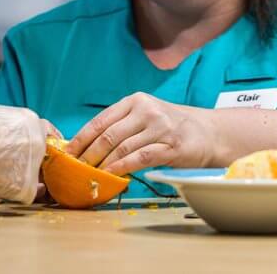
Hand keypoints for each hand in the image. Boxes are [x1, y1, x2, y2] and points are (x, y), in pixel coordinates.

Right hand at [0, 104, 46, 203]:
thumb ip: (12, 124)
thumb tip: (14, 130)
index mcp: (31, 122)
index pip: (47, 132)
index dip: (43, 141)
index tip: (43, 148)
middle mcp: (38, 144)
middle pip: (43, 154)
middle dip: (34, 160)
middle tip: (17, 164)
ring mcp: (33, 167)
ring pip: (35, 175)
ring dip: (26, 177)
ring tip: (5, 175)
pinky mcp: (25, 189)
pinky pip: (26, 192)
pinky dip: (16, 192)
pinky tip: (1, 186)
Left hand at [66, 92, 212, 175]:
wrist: (208, 132)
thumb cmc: (170, 126)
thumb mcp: (145, 115)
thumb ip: (121, 125)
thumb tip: (87, 145)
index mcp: (135, 101)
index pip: (100, 120)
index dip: (81, 138)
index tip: (68, 152)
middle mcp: (146, 110)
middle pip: (108, 135)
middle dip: (88, 154)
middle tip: (76, 168)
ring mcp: (160, 128)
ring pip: (122, 148)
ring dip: (103, 164)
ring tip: (91, 175)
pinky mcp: (171, 146)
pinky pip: (140, 158)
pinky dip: (123, 168)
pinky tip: (112, 175)